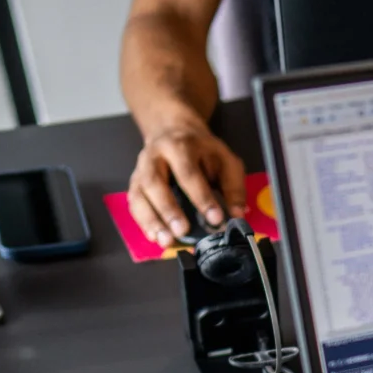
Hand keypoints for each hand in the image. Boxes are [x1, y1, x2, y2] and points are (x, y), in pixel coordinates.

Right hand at [127, 123, 247, 245]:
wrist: (172, 132)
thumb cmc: (201, 150)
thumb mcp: (224, 159)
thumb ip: (233, 186)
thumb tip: (237, 215)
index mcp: (179, 146)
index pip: (188, 173)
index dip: (202, 197)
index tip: (216, 219)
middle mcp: (153, 157)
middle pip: (155, 182)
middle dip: (168, 209)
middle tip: (182, 231)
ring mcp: (140, 171)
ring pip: (139, 195)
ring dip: (151, 220)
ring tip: (166, 241)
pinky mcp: (135, 185)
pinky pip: (134, 204)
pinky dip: (143, 223)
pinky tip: (155, 237)